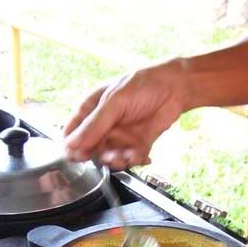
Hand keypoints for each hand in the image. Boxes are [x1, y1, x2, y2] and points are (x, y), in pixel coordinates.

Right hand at [63, 59, 186, 169]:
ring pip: (110, 157)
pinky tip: (141, 156)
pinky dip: (134, 160)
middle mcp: (104, 125)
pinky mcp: (137, 144)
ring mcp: (120, 136)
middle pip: (92, 149)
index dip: (73, 147)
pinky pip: (130, 159)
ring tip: (127, 157)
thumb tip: (72, 144)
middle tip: (109, 155)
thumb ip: (95, 125)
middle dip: (100, 155)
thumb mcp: (114, 102)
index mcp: (91, 109)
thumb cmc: (142, 85)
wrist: (175, 88)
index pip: (73, 133)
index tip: (77, 156)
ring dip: (117, 160)